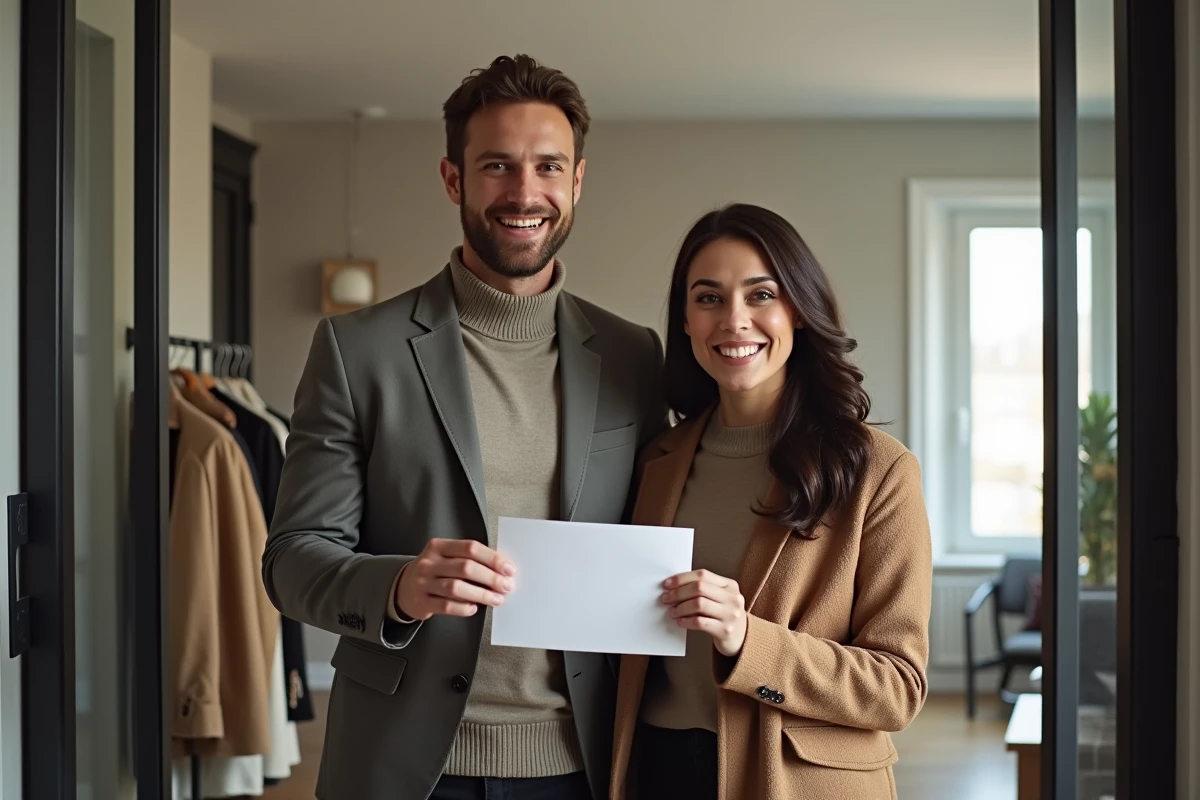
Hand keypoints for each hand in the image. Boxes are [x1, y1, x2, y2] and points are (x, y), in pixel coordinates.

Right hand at [395, 539, 515, 620]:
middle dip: (490, 577)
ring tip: (496, 599)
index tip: (508, 569)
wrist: (403, 587)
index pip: (470, 548)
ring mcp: (423, 582)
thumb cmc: (433, 571)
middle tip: (506, 586)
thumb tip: (500, 570)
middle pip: (465, 567)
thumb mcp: (445, 557)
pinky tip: (474, 608)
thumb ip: (468, 560)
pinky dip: (464, 608)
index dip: (492, 558)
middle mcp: (429, 562)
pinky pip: (446, 606)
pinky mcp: (421, 602)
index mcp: (438, 546)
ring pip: (456, 588)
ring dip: (481, 594)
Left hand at [660, 569, 747, 656]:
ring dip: (680, 607)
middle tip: (666, 598)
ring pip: (698, 604)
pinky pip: (700, 622)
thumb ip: (703, 590)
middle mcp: (732, 598)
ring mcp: (730, 614)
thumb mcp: (720, 598)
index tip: (667, 584)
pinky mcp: (725, 630)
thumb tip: (674, 587)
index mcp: (730, 585)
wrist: (741, 638)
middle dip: (678, 592)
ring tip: (672, 611)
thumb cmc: (724, 615)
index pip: (703, 575)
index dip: (682, 578)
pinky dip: (686, 621)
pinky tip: (680, 621)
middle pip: (699, 588)